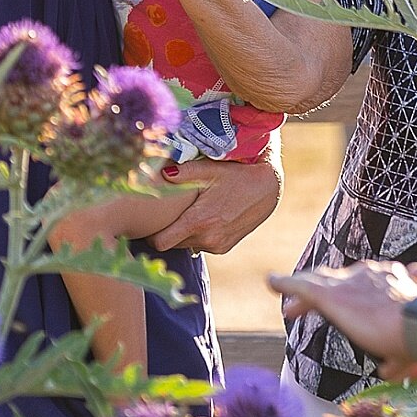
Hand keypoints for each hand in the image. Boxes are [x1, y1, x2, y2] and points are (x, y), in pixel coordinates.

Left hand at [148, 156, 280, 253]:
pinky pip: (201, 244)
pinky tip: (203, 217)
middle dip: (166, 231)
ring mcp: (217, 245)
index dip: (151, 234)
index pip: (161, 243)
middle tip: (164, 214)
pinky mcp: (225, 247)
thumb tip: (160, 171)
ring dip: (183, 233)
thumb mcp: (211, 169)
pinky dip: (198, 234)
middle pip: (172, 244)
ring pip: (186, 245)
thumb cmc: (238, 174)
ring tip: (186, 213)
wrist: (269, 188)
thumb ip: (183, 172)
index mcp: (199, 221)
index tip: (147, 223)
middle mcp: (207, 238)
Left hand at [270, 261, 416, 380]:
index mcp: (389, 282)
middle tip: (305, 307)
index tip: (344, 309)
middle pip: (337, 280)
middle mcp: (368, 275)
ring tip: (289, 309)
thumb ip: (395, 359)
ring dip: (302, 294)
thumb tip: (387, 371)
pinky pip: (301, 284)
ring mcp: (349, 283)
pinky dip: (285, 282)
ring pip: (318, 282)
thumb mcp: (407, 349)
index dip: (349, 298)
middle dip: (323, 292)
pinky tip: (272, 282)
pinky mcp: (333, 294)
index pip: (362, 285)